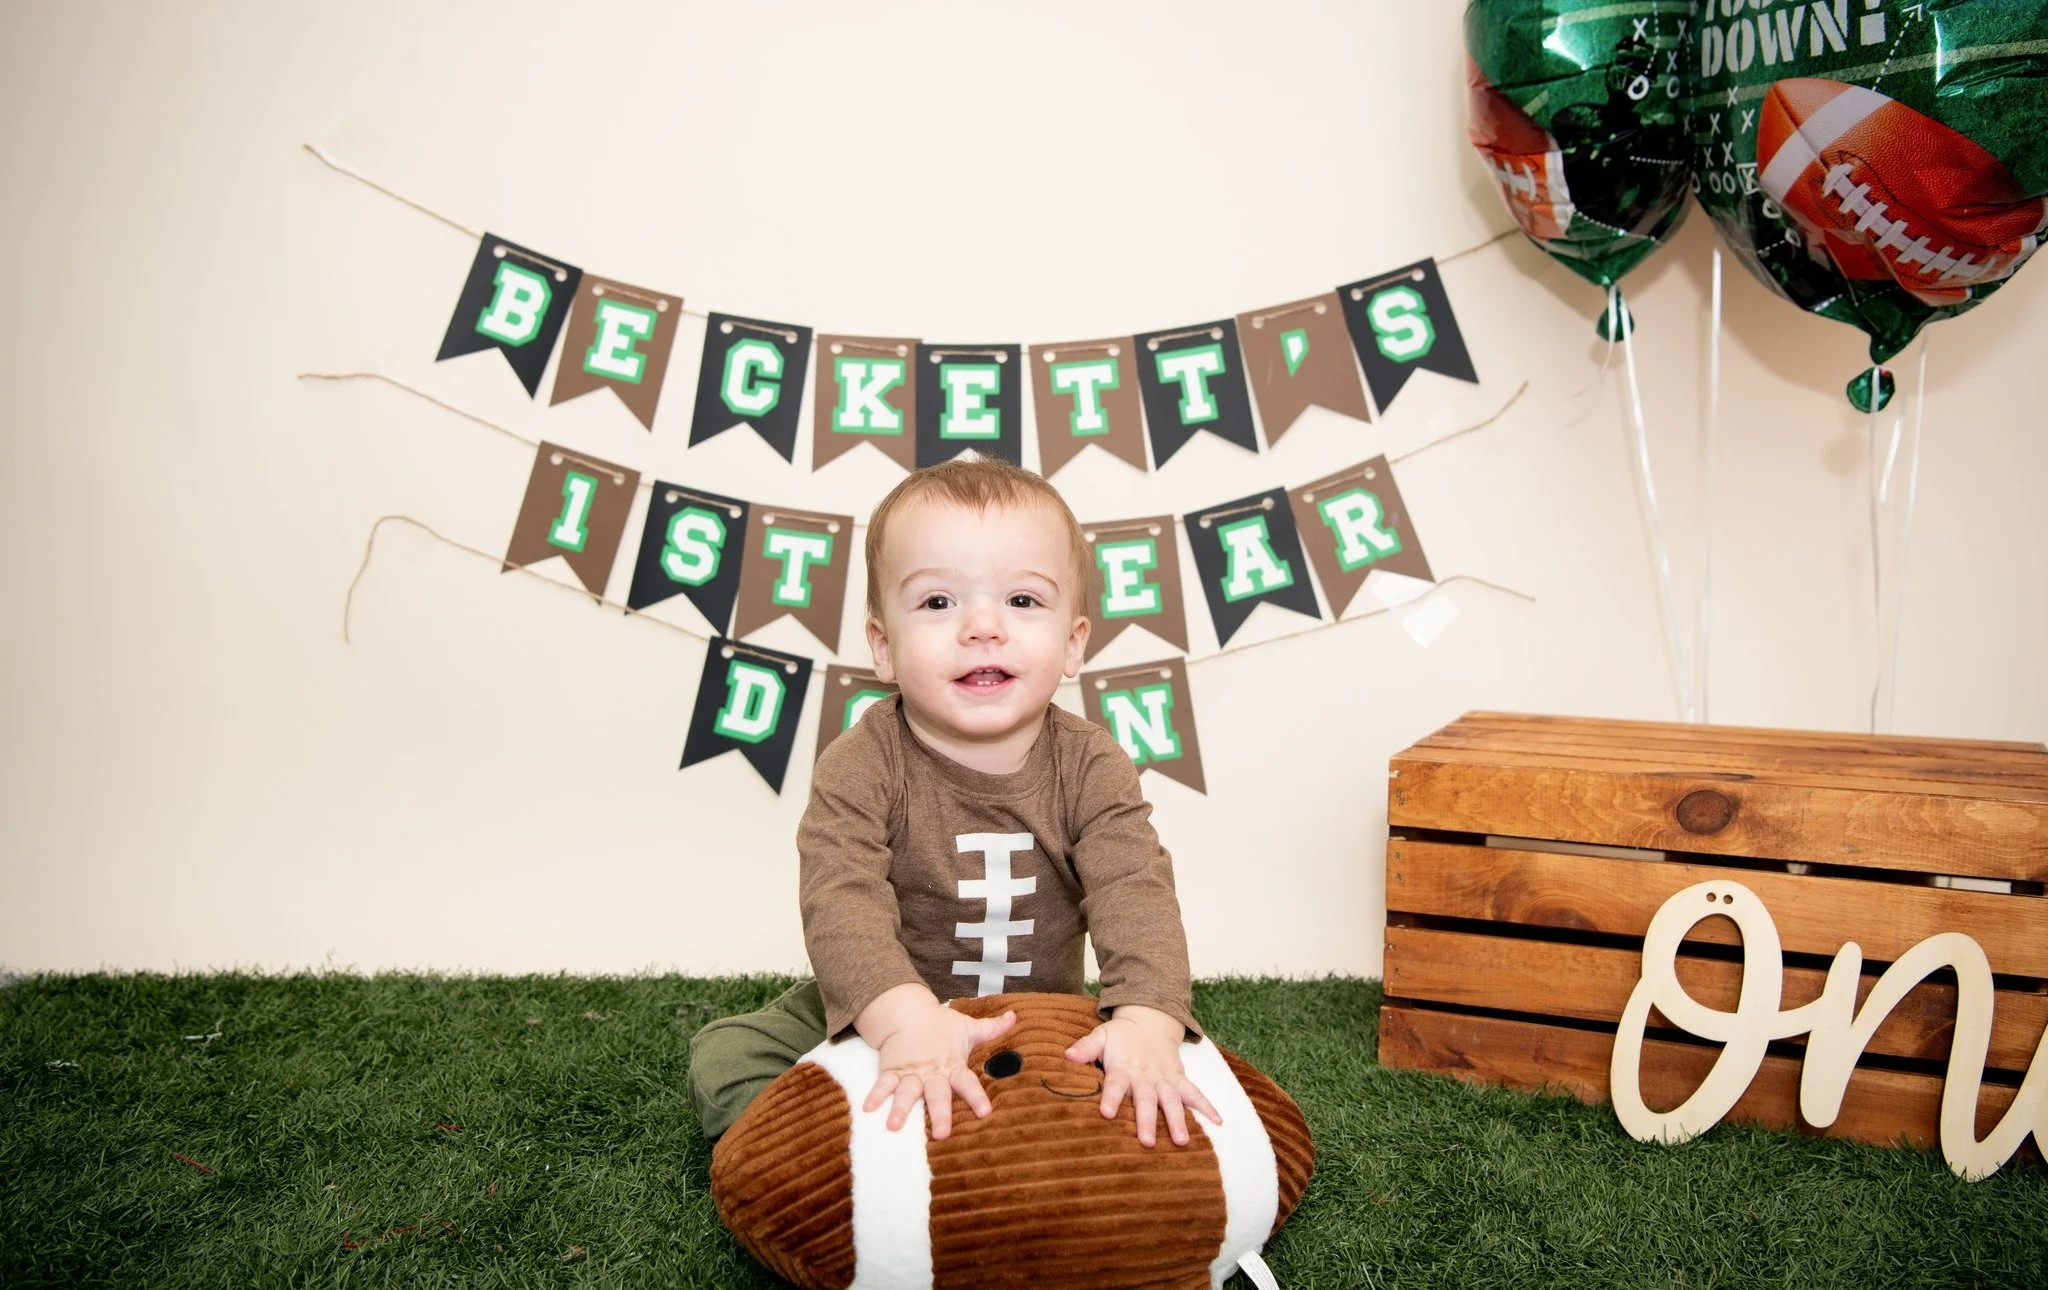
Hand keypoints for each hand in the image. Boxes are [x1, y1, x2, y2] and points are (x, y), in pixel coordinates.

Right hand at [855, 984, 1016, 1139]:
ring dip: (901, 1109)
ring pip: (907, 1093)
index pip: (968, 1083)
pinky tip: (868, 1109)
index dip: (976, 1097)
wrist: (907, 1011)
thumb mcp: (967, 1026)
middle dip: (939, 1114)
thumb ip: (991, 1029)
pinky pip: (883, 1084)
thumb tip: (1013, 1016)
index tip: (985, 1112)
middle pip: (937, 1095)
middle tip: (942, 1134)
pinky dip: (875, 1095)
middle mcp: (932, 1073)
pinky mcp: (892, 1070)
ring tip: (894, 1126)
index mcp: (953, 1066)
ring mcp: (911, 1073)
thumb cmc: (941, 1024)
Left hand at [1063, 1004, 1219, 1147]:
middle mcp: (1145, 1076)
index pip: (1115, 1083)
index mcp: (1123, 1068)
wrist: (1149, 1020)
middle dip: (1147, 1120)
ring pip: (1172, 1100)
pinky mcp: (1179, 1079)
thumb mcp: (1101, 1036)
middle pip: (1146, 1099)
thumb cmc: (1121, 1036)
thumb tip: (1066, 1055)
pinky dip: (1207, 1106)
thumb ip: (1085, 1048)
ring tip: (1181, 1141)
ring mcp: (1164, 1079)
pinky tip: (1218, 1122)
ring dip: (1177, 1119)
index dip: (1110, 1097)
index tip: (1106, 1113)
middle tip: (1147, 1141)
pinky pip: (1194, 1093)